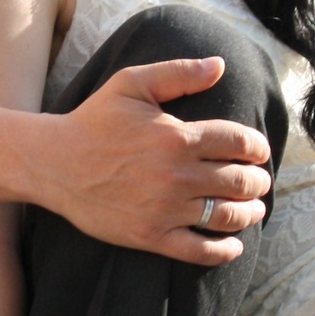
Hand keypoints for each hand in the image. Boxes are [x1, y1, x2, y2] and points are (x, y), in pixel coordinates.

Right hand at [34, 58, 272, 265]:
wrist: (54, 163)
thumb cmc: (94, 121)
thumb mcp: (132, 83)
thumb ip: (178, 73)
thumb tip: (220, 65)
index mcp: (177, 137)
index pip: (239, 143)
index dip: (257, 148)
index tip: (258, 152)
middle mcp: (177, 175)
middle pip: (239, 181)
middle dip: (257, 182)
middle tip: (259, 182)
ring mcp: (165, 209)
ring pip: (226, 215)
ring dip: (249, 212)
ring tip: (254, 209)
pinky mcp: (151, 236)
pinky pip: (199, 250)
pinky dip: (224, 250)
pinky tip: (234, 245)